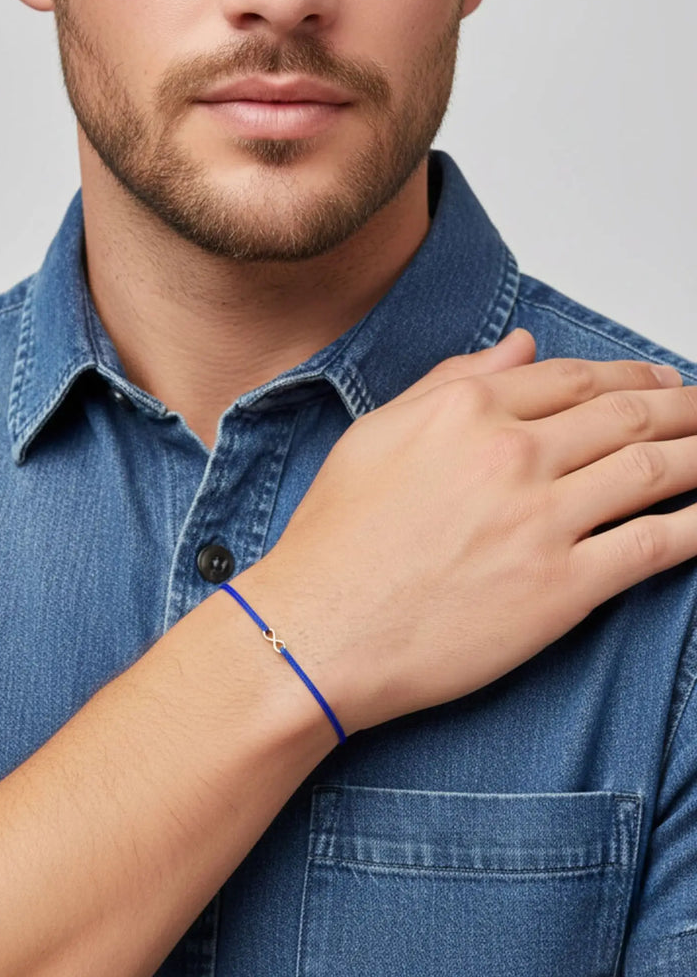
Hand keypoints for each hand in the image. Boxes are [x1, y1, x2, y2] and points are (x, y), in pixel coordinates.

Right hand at [243, 328, 696, 734]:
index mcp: (466, 411)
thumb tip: (518, 349)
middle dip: (684, 406)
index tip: (657, 380)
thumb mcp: (374, 436)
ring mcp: (542, 519)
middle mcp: (512, 454)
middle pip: (628, 415)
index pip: (573, 378)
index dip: (629, 375)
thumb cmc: (333, 542)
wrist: (317, 628)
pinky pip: (656, 545)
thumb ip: (449, 383)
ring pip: (656, 469)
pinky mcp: (563, 587)